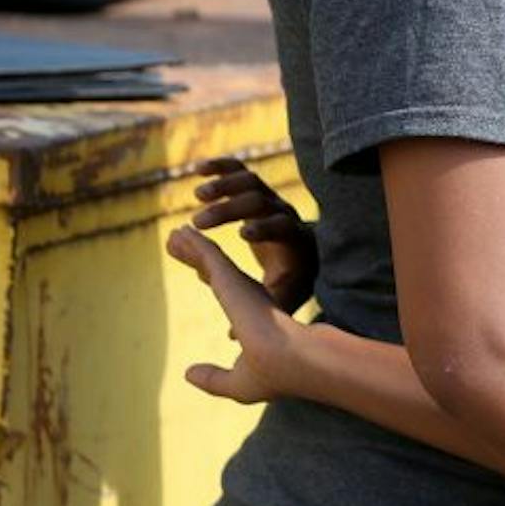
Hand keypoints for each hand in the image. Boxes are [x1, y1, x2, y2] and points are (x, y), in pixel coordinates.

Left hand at [166, 224, 304, 405]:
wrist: (291, 361)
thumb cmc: (272, 375)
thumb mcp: (238, 382)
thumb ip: (213, 378)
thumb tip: (188, 373)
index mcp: (253, 317)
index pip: (227, 292)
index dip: (211, 279)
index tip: (198, 271)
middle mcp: (247, 297)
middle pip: (215, 270)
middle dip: (197, 256)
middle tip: (177, 241)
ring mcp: (239, 285)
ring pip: (209, 259)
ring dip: (190, 246)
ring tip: (174, 235)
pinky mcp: (230, 278)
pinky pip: (206, 254)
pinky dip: (193, 244)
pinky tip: (180, 234)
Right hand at [191, 156, 318, 313]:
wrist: (307, 252)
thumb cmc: (293, 279)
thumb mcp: (284, 296)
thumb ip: (262, 312)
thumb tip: (230, 338)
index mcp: (293, 241)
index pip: (282, 227)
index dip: (264, 229)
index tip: (242, 235)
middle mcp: (284, 213)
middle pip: (261, 201)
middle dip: (232, 209)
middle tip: (200, 221)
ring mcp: (271, 199)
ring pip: (251, 181)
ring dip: (224, 184)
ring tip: (197, 195)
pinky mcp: (257, 190)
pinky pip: (241, 171)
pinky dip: (222, 167)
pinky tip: (197, 170)